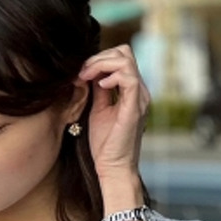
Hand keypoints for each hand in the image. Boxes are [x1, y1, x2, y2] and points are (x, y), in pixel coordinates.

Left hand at [78, 46, 150, 182]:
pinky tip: (99, 86)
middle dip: (99, 57)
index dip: (99, 59)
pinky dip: (111, 76)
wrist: (113, 168)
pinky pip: (128, 77)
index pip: (120, 58)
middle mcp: (139, 91)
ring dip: (101, 64)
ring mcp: (139, 97)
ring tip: (86, 77)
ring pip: (126, 59)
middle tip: (82, 73)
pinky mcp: (135, 107)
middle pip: (124, 52)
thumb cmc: (105, 145)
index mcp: (131, 91)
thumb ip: (97, 90)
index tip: (81, 72)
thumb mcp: (98, 110)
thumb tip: (88, 72)